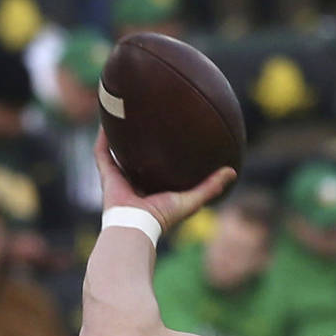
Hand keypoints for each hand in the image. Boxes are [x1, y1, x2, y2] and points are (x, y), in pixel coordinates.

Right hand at [94, 129, 235, 234]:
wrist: (136, 225)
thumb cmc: (164, 216)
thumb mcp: (192, 199)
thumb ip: (211, 186)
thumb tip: (233, 170)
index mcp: (156, 189)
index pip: (161, 169)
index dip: (166, 155)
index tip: (174, 137)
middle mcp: (137, 182)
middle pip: (139, 159)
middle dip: (142, 142)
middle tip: (149, 119)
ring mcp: (120, 179)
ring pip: (118, 152)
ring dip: (120, 135)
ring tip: (124, 111)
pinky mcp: (107, 176)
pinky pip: (102, 152)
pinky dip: (103, 137)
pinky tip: (107, 118)